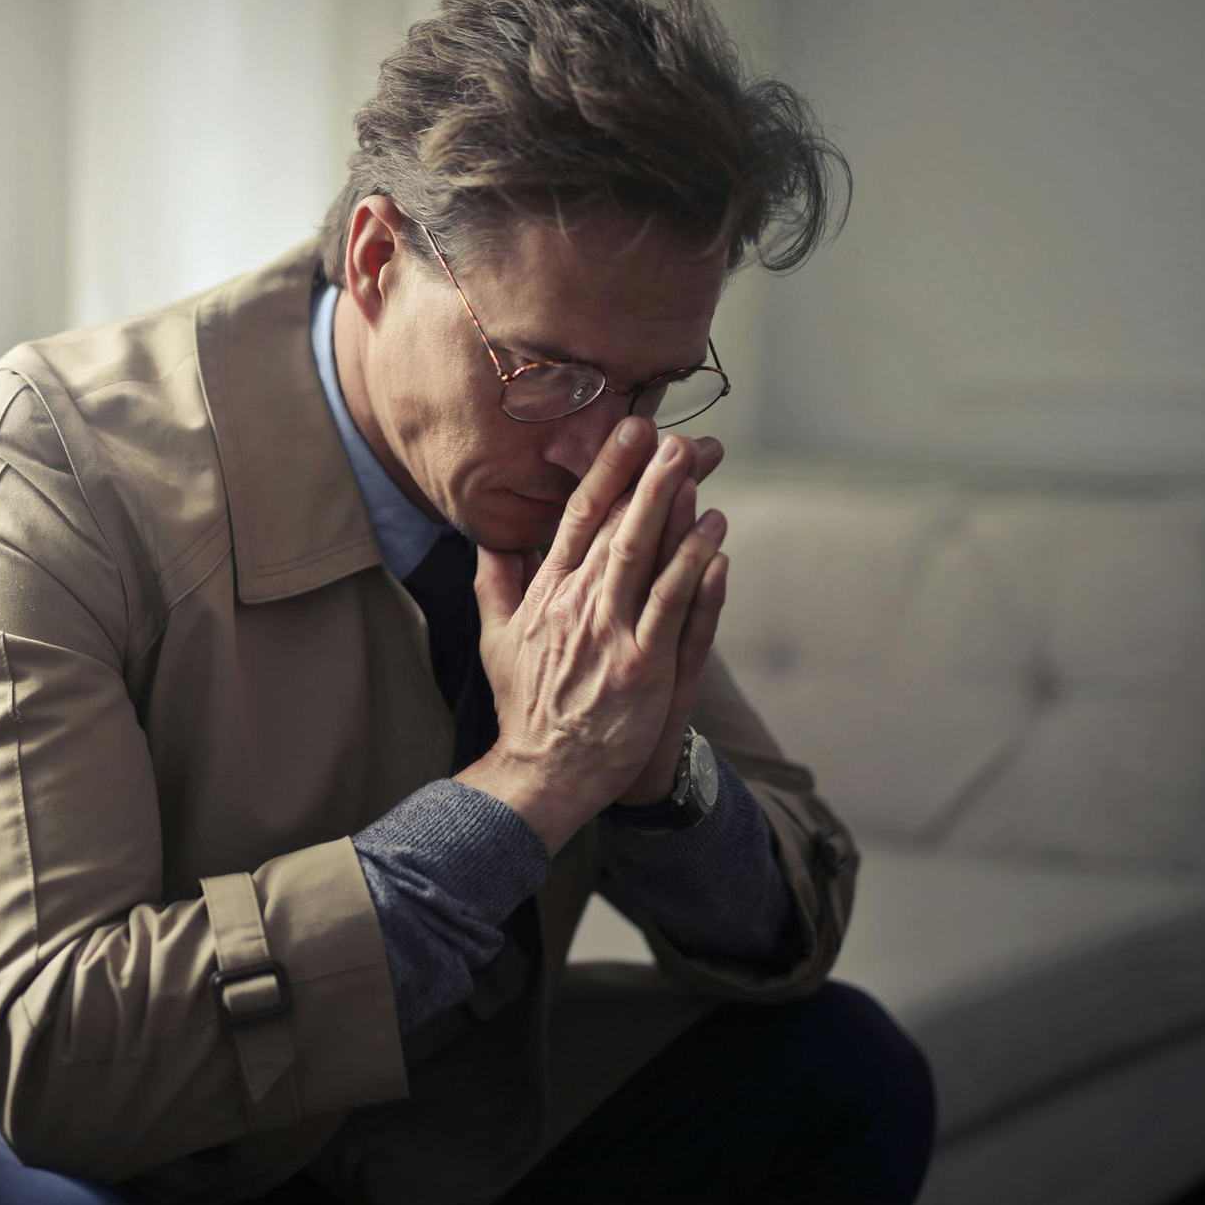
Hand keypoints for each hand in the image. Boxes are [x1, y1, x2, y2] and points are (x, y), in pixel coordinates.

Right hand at [455, 419, 726, 852]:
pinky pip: (673, 610)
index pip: (577, 518)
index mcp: (546, 593)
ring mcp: (611, 636)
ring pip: (644, 560)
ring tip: (698, 474)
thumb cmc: (527, 704)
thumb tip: (489, 538)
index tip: (629, 434)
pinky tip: (715, 543)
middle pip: (616, 529)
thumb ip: (495, 583)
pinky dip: (693, 573)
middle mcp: (577, 606)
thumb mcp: (494, 638)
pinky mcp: (642, 668)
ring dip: (672, 513)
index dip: (606, 472)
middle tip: (674, 438)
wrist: (544, 770)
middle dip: (646, 479)